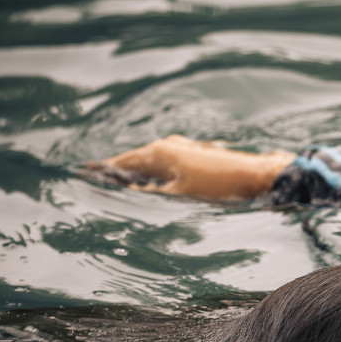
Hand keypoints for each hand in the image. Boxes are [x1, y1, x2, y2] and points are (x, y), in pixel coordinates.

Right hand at [82, 135, 294, 199]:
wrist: (259, 176)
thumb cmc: (220, 187)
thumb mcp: (179, 195)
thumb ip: (152, 193)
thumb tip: (128, 190)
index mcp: (160, 153)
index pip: (122, 163)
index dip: (102, 169)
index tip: (81, 171)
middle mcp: (169, 146)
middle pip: (134, 160)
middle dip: (114, 169)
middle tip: (92, 175)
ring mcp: (184, 149)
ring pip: (150, 162)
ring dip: (134, 170)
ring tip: (114, 178)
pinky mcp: (196, 156)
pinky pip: (165, 163)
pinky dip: (152, 171)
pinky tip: (151, 179)